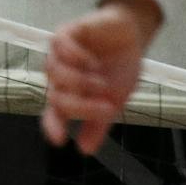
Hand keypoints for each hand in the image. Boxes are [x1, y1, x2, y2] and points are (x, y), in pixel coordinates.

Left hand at [40, 0, 159, 153]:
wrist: (131, 36)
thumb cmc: (120, 66)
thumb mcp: (115, 100)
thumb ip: (99, 123)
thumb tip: (86, 150)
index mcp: (71, 94)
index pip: (55, 114)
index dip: (53, 126)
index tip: (61, 140)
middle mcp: (61, 76)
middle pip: (56, 96)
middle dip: (81, 105)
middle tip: (107, 107)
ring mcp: (61, 55)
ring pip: (53, 71)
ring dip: (79, 81)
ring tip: (101, 82)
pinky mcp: (66, 34)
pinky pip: (59, 46)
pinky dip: (75, 57)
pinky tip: (91, 60)